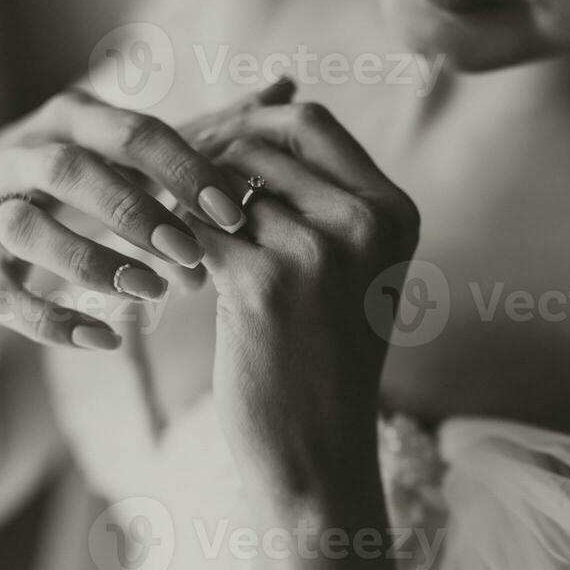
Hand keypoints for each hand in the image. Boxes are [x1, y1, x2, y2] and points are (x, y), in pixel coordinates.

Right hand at [0, 80, 293, 349]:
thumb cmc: (93, 176)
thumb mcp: (144, 149)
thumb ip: (211, 126)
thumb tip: (287, 85)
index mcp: (75, 120)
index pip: (132, 132)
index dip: (184, 171)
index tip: (233, 213)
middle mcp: (26, 153)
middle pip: (75, 171)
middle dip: (137, 212)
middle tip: (193, 253)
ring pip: (30, 228)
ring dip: (94, 261)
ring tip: (153, 291)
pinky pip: (5, 294)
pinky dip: (54, 320)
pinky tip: (108, 338)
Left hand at [186, 102, 420, 508]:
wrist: (319, 453)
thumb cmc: (324, 360)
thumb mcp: (350, 274)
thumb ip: (322, 201)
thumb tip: (253, 117)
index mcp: (394, 213)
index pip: (312, 123)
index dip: (253, 122)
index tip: (215, 149)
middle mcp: (367, 223)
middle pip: (263, 141)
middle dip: (210, 156)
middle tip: (179, 191)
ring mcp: (320, 251)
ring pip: (223, 184)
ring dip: (191, 205)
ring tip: (184, 244)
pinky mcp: (266, 284)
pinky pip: (196, 226)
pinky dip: (174, 241)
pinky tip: (179, 275)